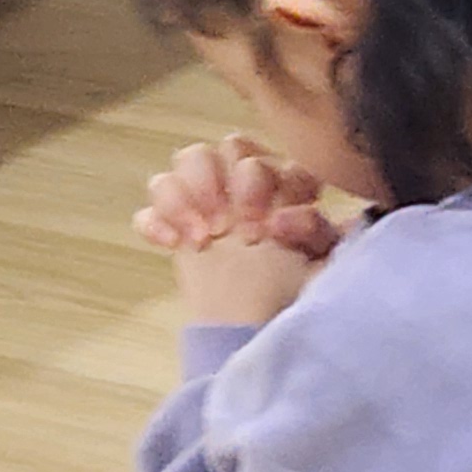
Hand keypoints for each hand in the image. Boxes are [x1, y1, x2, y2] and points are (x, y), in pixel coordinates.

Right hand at [136, 138, 339, 326]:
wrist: (261, 322)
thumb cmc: (298, 285)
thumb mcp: (321, 259)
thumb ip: (316, 230)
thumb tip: (286, 217)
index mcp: (280, 181)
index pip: (267, 157)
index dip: (263, 183)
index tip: (266, 225)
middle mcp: (240, 182)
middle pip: (222, 148)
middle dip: (219, 179)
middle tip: (227, 223)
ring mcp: (204, 202)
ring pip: (182, 165)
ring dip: (186, 195)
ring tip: (202, 236)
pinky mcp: (174, 228)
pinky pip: (150, 211)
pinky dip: (156, 223)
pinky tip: (173, 246)